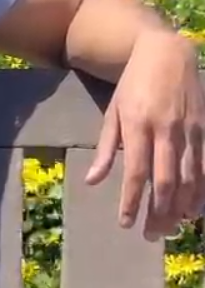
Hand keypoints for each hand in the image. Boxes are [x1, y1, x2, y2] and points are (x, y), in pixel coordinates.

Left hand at [86, 29, 204, 239]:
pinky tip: (195, 209)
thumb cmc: (133, 84)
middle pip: (164, 181)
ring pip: (190, 177)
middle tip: (152, 236)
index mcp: (137, 125)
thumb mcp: (113, 112)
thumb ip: (106, 148)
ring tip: (173, 229)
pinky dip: (202, 189)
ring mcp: (189, 129)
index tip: (126, 223)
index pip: (136, 172)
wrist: (166, 51)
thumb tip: (92, 181)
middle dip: (158, 212)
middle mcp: (165, 130)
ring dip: (182, 207)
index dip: (132, 201)